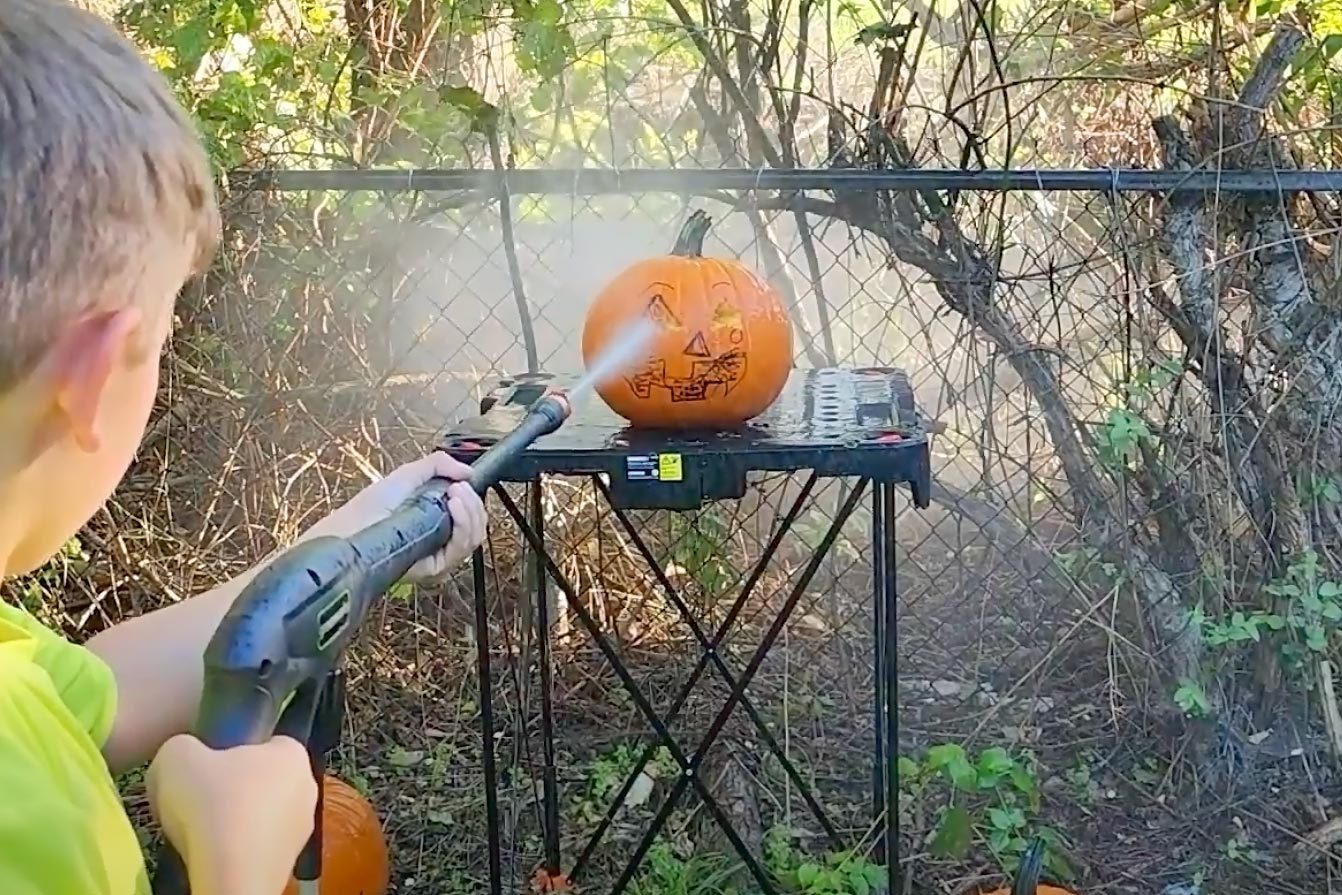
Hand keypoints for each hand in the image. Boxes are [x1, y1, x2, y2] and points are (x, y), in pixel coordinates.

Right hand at [147, 735, 316, 894]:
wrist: (229, 877)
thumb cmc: (212, 808)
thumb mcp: (177, 756)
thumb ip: (183, 746)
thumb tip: (185, 755)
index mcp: (293, 752)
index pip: (266, 741)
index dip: (233, 750)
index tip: (208, 766)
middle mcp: (307, 787)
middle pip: (263, 779)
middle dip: (234, 787)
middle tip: (201, 798)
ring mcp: (302, 827)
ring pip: (261, 815)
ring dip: (236, 821)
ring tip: (203, 830)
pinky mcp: (290, 861)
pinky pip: (258, 846)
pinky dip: (238, 848)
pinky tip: (214, 854)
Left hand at [302, 452, 487, 581]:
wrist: (351, 529)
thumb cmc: (370, 507)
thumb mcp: (408, 475)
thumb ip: (439, 465)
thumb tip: (468, 472)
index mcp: (436, 523)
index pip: (471, 517)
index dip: (473, 500)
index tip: (462, 482)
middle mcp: (440, 543)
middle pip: (477, 528)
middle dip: (474, 503)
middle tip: (458, 488)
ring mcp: (439, 558)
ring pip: (473, 538)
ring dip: (471, 512)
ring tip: (455, 494)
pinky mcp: (435, 569)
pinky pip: (462, 549)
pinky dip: (464, 525)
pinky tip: (453, 506)